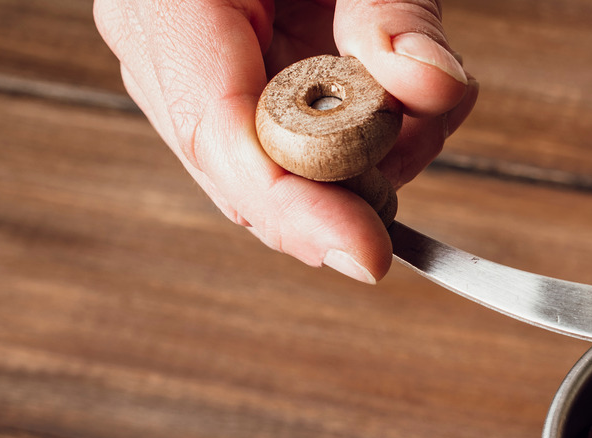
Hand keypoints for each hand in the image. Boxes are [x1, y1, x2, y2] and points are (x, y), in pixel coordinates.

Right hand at [95, 0, 477, 282]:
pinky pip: (284, 143)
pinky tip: (398, 110)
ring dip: (364, 168)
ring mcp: (185, 64)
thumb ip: (394, 11)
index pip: (221, 135)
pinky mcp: (226, 74)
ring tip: (417, 106)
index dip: (296, 212)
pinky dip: (357, 144)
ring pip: (270, 170)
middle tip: (409, 209)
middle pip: (241, 172)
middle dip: (339, 197)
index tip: (371, 259)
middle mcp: (158, 41)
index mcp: (163, 2)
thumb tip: (433, 89)